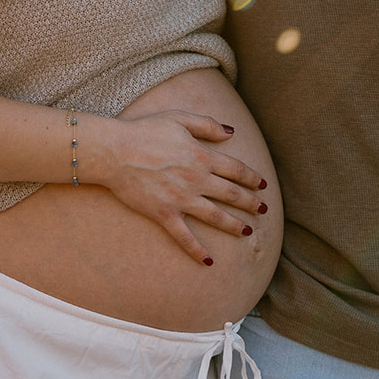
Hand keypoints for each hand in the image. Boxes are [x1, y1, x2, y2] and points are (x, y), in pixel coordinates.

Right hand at [88, 109, 268, 266]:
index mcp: (201, 156)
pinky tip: (208, 261)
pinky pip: (184, 236)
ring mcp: (182, 199)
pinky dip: (197, 250)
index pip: (236, 169)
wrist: (115, 151)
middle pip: (231, 194)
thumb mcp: (179, 118)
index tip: (262, 185)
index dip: (252, 178)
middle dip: (250, 203)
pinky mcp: (164, 214)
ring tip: (248, 232)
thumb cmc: (145, 131)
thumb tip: (231, 132)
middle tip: (263, 210)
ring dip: (235, 225)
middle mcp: (197, 180)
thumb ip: (207, 125)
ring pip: (216, 216)